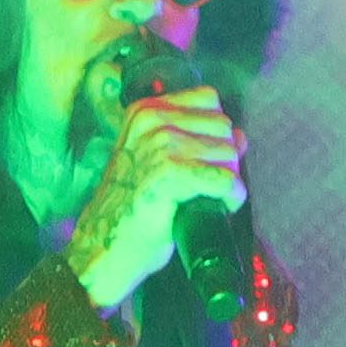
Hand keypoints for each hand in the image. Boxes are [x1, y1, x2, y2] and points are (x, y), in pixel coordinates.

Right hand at [62, 87, 243, 310]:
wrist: (104, 247)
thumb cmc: (132, 209)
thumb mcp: (160, 163)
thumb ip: (196, 141)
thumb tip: (240, 136)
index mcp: (145, 111)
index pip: (208, 100)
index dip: (216, 132)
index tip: (206, 159)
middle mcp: (151, 121)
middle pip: (223, 126)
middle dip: (225, 158)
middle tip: (209, 185)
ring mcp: (159, 145)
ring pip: (228, 153)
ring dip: (228, 180)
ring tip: (210, 198)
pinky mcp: (169, 174)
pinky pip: (224, 180)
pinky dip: (231, 197)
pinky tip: (220, 207)